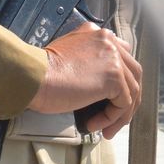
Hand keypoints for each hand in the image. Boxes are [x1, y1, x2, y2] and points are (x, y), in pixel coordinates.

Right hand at [27, 24, 143, 138]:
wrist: (31, 76)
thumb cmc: (41, 72)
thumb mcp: (67, 56)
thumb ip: (87, 60)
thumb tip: (99, 83)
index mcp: (99, 34)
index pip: (123, 58)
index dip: (121, 83)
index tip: (110, 100)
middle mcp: (109, 41)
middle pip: (132, 74)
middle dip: (125, 101)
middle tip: (112, 119)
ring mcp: (114, 58)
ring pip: (132, 91)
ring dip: (119, 114)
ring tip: (103, 128)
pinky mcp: (113, 76)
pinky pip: (123, 103)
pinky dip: (112, 118)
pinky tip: (94, 124)